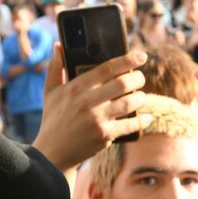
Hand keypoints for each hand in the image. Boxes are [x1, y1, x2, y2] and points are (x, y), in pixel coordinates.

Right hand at [33, 45, 148, 170]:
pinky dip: (141, 121)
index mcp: (76, 87)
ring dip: (141, 98)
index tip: (141, 56)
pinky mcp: (104, 135)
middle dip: (138, 78)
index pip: (107, 68)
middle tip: (140, 78)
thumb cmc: (53, 119)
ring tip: (141, 96)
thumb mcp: (50, 92)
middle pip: (123, 83)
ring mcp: (96, 119)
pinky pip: (129, 125)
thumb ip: (55, 67)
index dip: (128, 60)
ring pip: (129, 103)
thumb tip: (58, 46)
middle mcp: (87, 101)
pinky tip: (147, 117)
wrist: (52, 152)